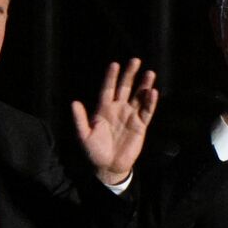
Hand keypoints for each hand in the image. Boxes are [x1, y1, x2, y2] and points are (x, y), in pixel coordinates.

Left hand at [71, 58, 158, 185]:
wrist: (108, 167)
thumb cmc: (94, 151)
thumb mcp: (83, 136)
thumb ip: (80, 119)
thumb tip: (74, 102)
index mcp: (103, 109)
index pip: (108, 89)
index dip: (111, 77)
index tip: (114, 64)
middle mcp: (118, 109)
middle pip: (125, 88)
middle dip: (130, 74)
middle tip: (135, 60)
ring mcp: (130, 116)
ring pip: (138, 97)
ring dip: (144, 85)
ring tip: (149, 73)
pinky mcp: (140, 126)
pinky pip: (146, 112)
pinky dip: (150, 102)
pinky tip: (153, 92)